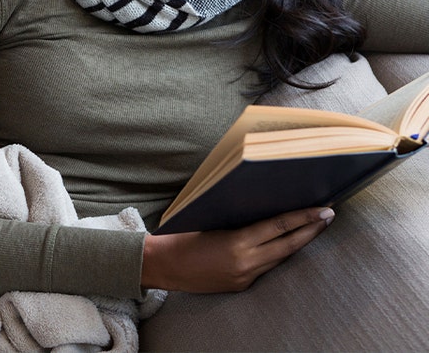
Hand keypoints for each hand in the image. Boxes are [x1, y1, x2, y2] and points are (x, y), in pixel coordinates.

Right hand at [141, 207, 334, 292]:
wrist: (163, 266)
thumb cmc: (181, 236)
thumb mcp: (211, 221)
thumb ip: (239, 220)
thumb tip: (266, 209)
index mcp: (237, 242)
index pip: (279, 227)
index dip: (304, 218)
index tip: (324, 209)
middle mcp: (245, 262)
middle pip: (288, 245)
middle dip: (311, 230)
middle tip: (329, 216)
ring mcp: (244, 276)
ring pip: (279, 258)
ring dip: (297, 243)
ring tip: (313, 229)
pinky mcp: (240, 285)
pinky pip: (264, 268)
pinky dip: (275, 255)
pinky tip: (282, 245)